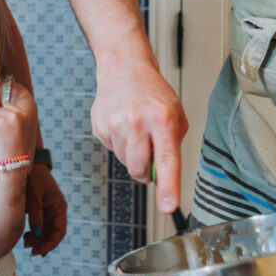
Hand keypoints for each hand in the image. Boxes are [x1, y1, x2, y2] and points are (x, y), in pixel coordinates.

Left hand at [0, 84, 36, 162]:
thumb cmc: (17, 146)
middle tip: (4, 135)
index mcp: (20, 114)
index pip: (6, 106)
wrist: (14, 163)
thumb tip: (0, 105)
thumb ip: (13, 116)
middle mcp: (11, 116)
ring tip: (0, 139)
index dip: (5, 117)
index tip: (8, 128)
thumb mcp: (22, 127)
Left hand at [23, 162, 67, 255]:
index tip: (39, 251)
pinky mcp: (40, 209)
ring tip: (25, 243)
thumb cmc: (31, 178)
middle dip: (43, 243)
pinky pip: (41, 226)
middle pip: (54, 233)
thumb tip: (37, 234)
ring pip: (47, 231)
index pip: (60, 231)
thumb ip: (36, 215)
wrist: (24, 163)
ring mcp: (48, 210)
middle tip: (30, 250)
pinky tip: (25, 236)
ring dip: (38, 240)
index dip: (51, 244)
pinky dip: (35, 233)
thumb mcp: (33, 197)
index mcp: (58, 206)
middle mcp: (56, 209)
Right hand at [92, 62, 186, 211]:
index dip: (168, 186)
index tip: (168, 206)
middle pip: (139, 169)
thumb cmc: (153, 93)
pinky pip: (111, 151)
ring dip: (132, 155)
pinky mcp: (99, 126)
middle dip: (146, 172)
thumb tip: (162, 177)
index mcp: (162, 119)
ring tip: (135, 130)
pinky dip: (119, 144)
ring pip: (125, 162)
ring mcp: (115, 124)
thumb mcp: (176, 114)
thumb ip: (173, 146)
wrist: (124, 69)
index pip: (167, 160)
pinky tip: (122, 126)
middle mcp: (137, 122)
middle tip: (150, 153)